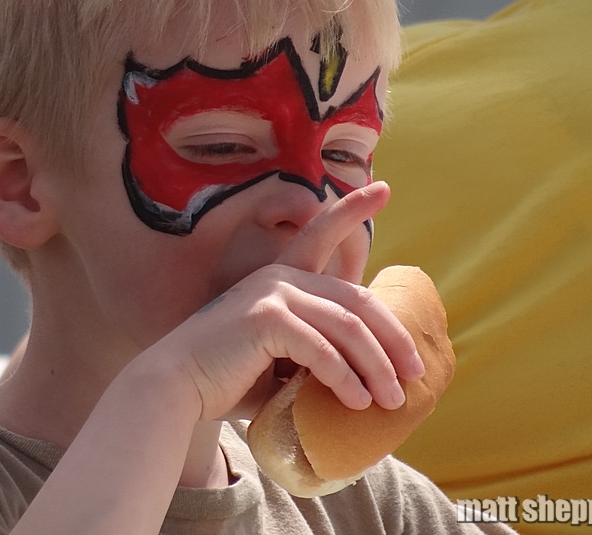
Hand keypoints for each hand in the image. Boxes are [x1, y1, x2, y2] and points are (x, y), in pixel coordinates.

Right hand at [138, 181, 424, 422]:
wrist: (177, 388)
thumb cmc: (228, 380)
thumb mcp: (280, 360)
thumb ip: (314, 353)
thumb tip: (365, 378)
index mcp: (282, 278)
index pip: (324, 238)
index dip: (352, 210)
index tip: (383, 189)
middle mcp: (280, 276)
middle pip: (358, 301)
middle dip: (393, 338)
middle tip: (414, 373)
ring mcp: (273, 293)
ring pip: (347, 328)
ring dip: (377, 367)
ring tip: (392, 400)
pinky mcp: (266, 319)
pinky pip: (322, 351)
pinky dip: (345, 379)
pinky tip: (355, 402)